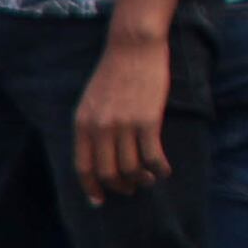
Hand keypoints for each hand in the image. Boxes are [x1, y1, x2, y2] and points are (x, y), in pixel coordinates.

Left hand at [73, 26, 173, 201]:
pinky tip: (164, 170)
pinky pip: (152, 157)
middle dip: (120, 187)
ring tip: (149, 179)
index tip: (99, 201)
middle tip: (131, 189)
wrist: (133, 46)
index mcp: (82, 124)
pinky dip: (159, 169)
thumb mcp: (91, 101)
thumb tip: (97, 156)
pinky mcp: (147, 121)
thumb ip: (91, 126)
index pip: (83, 167)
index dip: (91, 188)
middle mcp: (100, 128)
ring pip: (131, 169)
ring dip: (141, 180)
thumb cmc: (114, 72)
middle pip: (108, 173)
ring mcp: (123, 125)